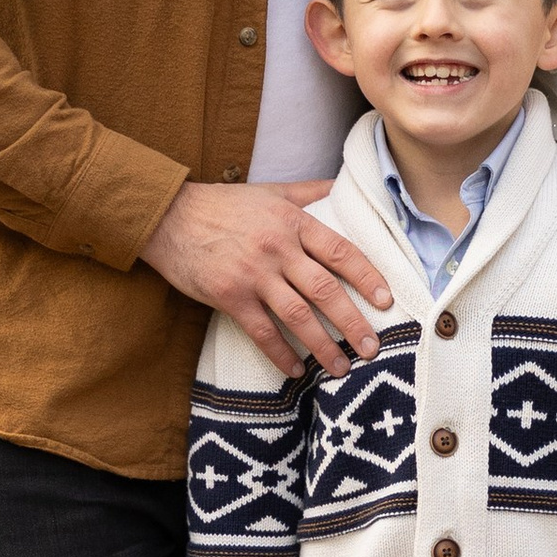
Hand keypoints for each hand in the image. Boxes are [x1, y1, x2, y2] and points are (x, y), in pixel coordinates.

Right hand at [143, 177, 390, 377]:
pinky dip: (281, 354)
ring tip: (341, 368)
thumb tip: (344, 186)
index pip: (340, 251)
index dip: (367, 277)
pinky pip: (262, 332)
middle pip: (325, 290)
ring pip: (298, 316)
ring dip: (323, 346)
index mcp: (292, 222)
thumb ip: (309, 192)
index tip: (386, 301)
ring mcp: (253, 275)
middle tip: (372, 347)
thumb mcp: (271, 191)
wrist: (169, 217)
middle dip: (353, 323)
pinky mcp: (229, 297)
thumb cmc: (223, 205)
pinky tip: (296, 370)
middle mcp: (277, 248)